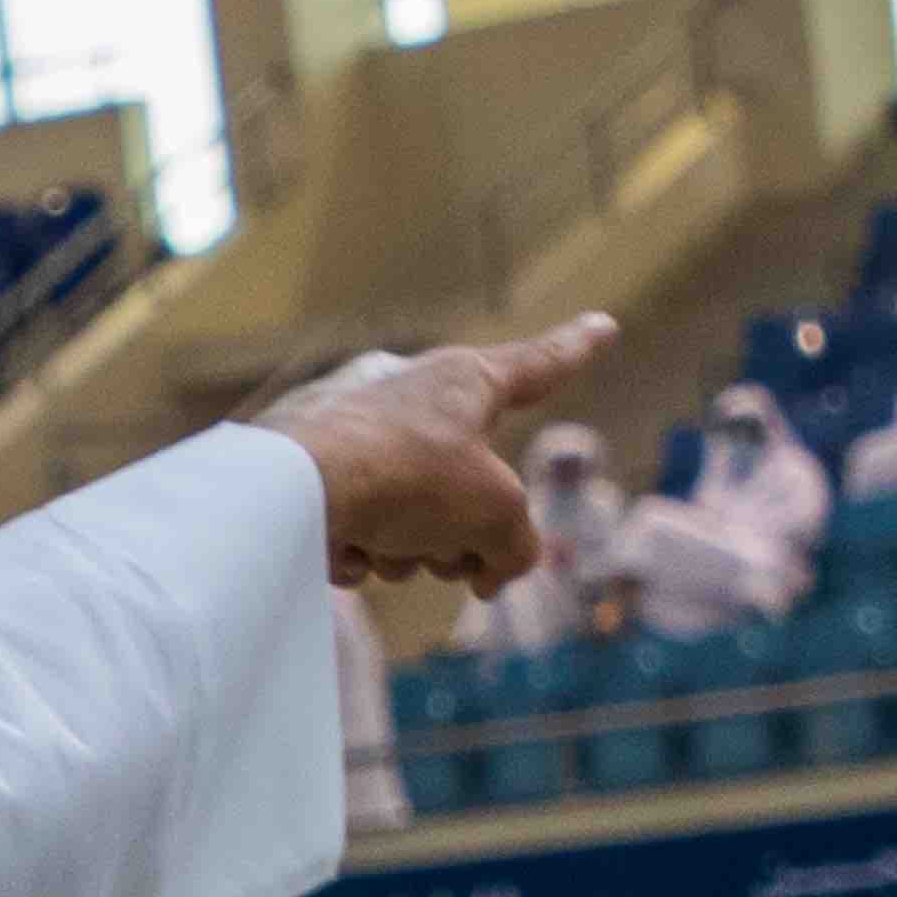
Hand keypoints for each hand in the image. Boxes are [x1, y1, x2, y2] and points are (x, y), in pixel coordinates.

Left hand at [259, 314, 619, 587]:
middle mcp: (413, 396)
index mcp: (467, 381)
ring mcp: (362, 435)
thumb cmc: (408, 478)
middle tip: (460, 558)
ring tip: (392, 546)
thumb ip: (515, 545)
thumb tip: (489, 571)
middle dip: (468, 533)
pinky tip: (344, 548)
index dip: (576, 349)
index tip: (602, 325)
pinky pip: (365, 531)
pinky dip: (363, 550)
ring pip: (417, 518)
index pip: (540, 365)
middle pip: (472, 484)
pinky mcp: (317, 476)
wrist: (294, 493)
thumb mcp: (498, 515)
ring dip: (416, 551)